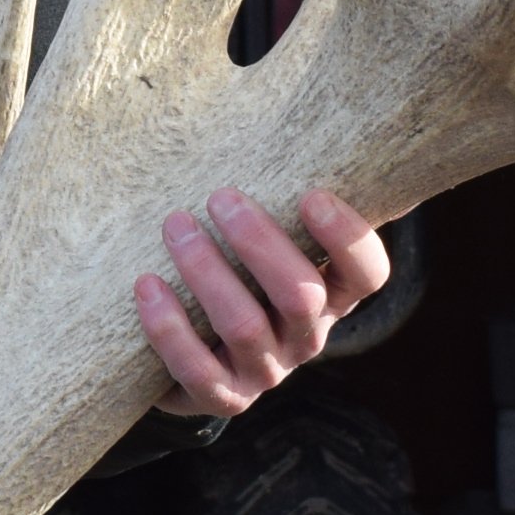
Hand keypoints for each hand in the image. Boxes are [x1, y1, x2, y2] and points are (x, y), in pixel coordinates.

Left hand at [136, 187, 388, 416]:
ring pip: (245, 326)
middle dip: (258, 243)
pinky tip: (146, 286)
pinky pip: (197, 370)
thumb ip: (290, 199)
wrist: (195, 353)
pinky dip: (170, 327)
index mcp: (333, 294)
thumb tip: (317, 118)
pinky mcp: (221, 397)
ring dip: (207, 272)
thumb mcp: (272, 241)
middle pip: (301, 295)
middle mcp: (308, 336)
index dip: (346, 238)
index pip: (368, 273)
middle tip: (219, 197)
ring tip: (175, 227)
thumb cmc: (239, 272)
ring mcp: (267, 372)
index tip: (311, 195)